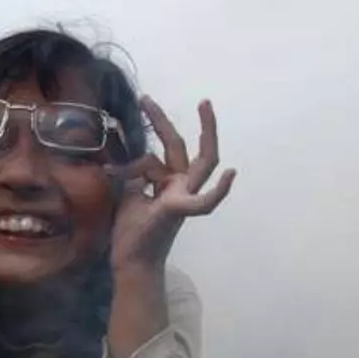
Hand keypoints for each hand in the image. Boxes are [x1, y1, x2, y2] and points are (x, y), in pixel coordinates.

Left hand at [110, 97, 236, 271]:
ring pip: (203, 163)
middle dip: (172, 121)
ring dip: (207, 134)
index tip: (143, 101)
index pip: (164, 149)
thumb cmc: (132, 232)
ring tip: (204, 107)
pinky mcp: (178, 210)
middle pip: (185, 147)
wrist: (131, 261)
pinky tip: (230, 175)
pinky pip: (204, 202)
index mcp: (168, 182)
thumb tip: (132, 156)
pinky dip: (219, 190)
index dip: (155, 125)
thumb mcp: (128, 194)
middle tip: (159, 96)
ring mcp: (183, 197)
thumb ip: (135, 175)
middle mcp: (180, 186)